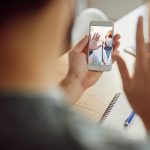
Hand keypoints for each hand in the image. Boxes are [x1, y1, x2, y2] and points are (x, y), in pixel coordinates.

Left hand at [60, 34, 119, 103]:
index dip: (101, 35)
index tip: (107, 30)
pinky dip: (114, 56)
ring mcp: (98, 60)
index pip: (95, 40)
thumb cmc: (74, 67)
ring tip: (118, 42)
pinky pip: (110, 60)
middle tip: (116, 35)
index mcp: (86, 49)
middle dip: (111, 40)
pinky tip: (116, 52)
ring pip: (108, 51)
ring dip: (114, 46)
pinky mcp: (103, 66)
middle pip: (104, 45)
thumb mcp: (75, 52)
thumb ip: (82, 42)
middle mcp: (93, 54)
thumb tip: (88, 34)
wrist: (78, 80)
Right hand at [116, 16, 149, 130]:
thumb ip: (122, 68)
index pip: (139, 42)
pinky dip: (147, 58)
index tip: (139, 19)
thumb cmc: (139, 100)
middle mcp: (149, 65)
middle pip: (148, 46)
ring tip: (142, 59)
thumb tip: (116, 56)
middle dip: (143, 42)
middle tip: (138, 47)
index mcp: (140, 66)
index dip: (139, 29)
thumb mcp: (126, 84)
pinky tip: (144, 65)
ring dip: (146, 50)